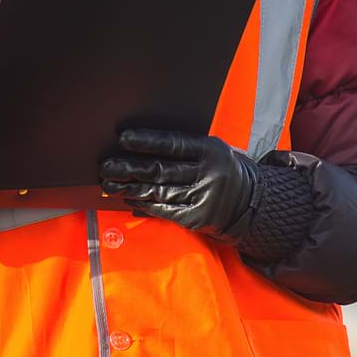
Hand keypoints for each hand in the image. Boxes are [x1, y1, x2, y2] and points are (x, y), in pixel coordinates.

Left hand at [100, 129, 260, 239]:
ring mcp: (202, 198)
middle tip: (107, 166)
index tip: (123, 138)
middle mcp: (207, 174)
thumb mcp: (211, 151)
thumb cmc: (221, 170)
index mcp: (210, 150)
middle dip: (130, 168)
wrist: (249, 202)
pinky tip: (129, 198)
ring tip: (110, 184)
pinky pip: (164, 210)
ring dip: (131, 188)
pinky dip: (145, 204)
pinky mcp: (197, 218)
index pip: (173, 144)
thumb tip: (142, 148)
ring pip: (159, 191)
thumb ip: (183, 149)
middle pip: (161, 170)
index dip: (147, 142)